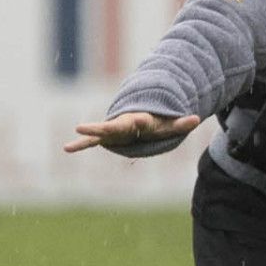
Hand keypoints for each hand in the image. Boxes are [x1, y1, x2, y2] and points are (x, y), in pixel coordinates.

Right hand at [63, 112, 199, 152]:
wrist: (139, 117)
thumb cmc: (155, 124)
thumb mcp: (169, 126)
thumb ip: (180, 124)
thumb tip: (197, 119)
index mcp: (139, 121)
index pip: (139, 121)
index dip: (139, 121)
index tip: (138, 119)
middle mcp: (123, 124)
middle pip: (114, 125)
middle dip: (105, 126)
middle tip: (92, 123)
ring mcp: (113, 130)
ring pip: (100, 131)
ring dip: (89, 132)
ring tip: (76, 129)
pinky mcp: (106, 137)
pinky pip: (92, 142)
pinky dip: (80, 144)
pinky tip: (67, 149)